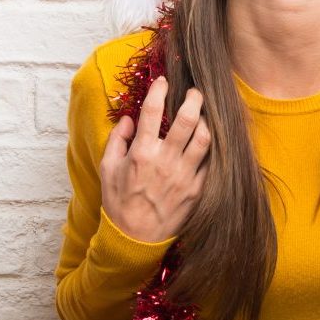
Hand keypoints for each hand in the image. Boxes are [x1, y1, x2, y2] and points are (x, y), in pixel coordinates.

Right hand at [100, 75, 211, 242]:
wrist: (134, 238)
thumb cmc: (119, 202)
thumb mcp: (107, 169)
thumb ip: (116, 140)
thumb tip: (127, 118)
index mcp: (142, 153)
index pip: (152, 111)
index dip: (159, 90)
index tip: (163, 81)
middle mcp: (165, 161)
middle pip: (187, 119)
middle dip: (194, 98)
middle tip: (195, 91)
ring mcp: (184, 176)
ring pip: (205, 138)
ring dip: (206, 120)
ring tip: (204, 114)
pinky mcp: (197, 190)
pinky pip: (211, 162)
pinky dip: (212, 148)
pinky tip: (208, 141)